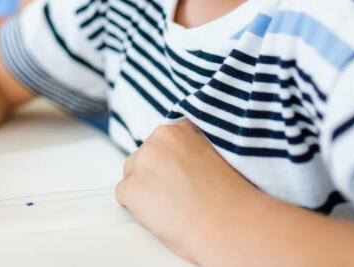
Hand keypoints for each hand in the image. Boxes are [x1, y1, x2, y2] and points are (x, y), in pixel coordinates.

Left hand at [116, 120, 257, 263]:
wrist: (229, 225)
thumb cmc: (230, 199)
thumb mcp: (216, 155)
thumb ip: (193, 148)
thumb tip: (179, 160)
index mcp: (181, 128)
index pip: (162, 140)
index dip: (170, 161)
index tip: (178, 175)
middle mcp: (159, 139)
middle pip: (144, 156)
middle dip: (155, 174)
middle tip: (175, 196)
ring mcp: (143, 162)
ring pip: (131, 173)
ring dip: (144, 188)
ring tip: (170, 208)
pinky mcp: (132, 187)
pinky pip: (123, 195)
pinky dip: (135, 207)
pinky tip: (159, 216)